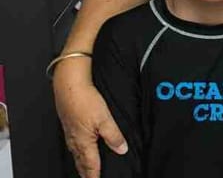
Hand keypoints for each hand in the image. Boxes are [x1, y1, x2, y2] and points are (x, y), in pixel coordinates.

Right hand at [53, 62, 127, 177]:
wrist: (69, 86)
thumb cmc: (84, 101)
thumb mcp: (104, 118)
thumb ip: (113, 136)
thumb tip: (122, 150)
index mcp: (84, 142)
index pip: (91, 165)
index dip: (95, 175)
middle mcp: (75, 141)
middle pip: (81, 163)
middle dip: (87, 173)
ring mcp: (70, 134)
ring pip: (77, 154)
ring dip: (82, 164)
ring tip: (86, 170)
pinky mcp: (69, 126)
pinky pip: (74, 145)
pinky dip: (78, 152)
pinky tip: (81, 149)